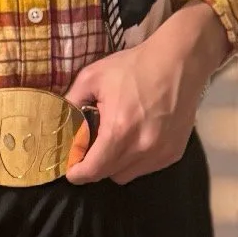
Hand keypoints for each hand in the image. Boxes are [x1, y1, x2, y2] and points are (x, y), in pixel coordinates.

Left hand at [63, 2, 230, 184]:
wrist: (180, 62)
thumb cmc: (135, 67)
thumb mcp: (93, 77)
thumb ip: (72, 102)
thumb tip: (58, 122)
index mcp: (119, 131)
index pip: (93, 170)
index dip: (77, 173)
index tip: (71, 170)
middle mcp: (142, 148)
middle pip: (108, 174)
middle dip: (95, 166)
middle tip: (90, 149)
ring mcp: (161, 153)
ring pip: (127, 175)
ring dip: (116, 165)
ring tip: (116, 141)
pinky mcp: (174, 152)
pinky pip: (147, 168)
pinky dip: (137, 160)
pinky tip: (137, 138)